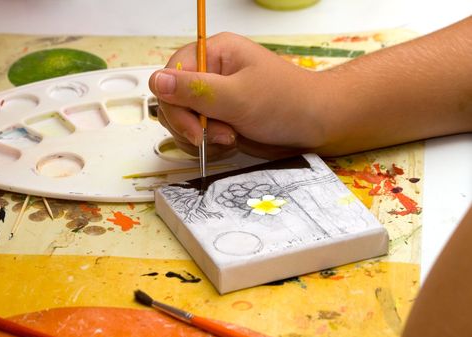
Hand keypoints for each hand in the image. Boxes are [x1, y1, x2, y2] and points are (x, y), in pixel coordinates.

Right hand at [148, 32, 329, 158]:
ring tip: (230, 137)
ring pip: (182, 122)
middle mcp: (211, 75)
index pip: (172, 75)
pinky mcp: (219, 120)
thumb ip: (196, 90)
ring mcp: (214, 99)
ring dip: (201, 138)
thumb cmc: (286, 102)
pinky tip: (230, 142)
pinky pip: (197, 135)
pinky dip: (208, 145)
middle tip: (220, 135)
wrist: (316, 126)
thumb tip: (156, 80)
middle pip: (173, 101)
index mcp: (215, 54)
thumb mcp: (239, 96)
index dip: (175, 103)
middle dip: (191, 124)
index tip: (193, 127)